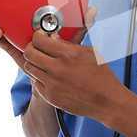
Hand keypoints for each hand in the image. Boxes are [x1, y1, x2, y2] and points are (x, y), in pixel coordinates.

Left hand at [22, 7, 122, 123]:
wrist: (106, 101)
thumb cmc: (101, 75)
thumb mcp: (89, 53)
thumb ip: (68, 45)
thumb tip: (52, 38)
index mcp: (69, 55)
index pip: (39, 40)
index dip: (38, 35)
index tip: (41, 35)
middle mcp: (58, 69)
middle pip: (29, 53)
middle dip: (31, 46)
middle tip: (37, 46)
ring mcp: (52, 84)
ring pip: (29, 68)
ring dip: (33, 61)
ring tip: (42, 60)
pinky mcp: (50, 97)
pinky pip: (35, 82)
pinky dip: (39, 76)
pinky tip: (48, 74)